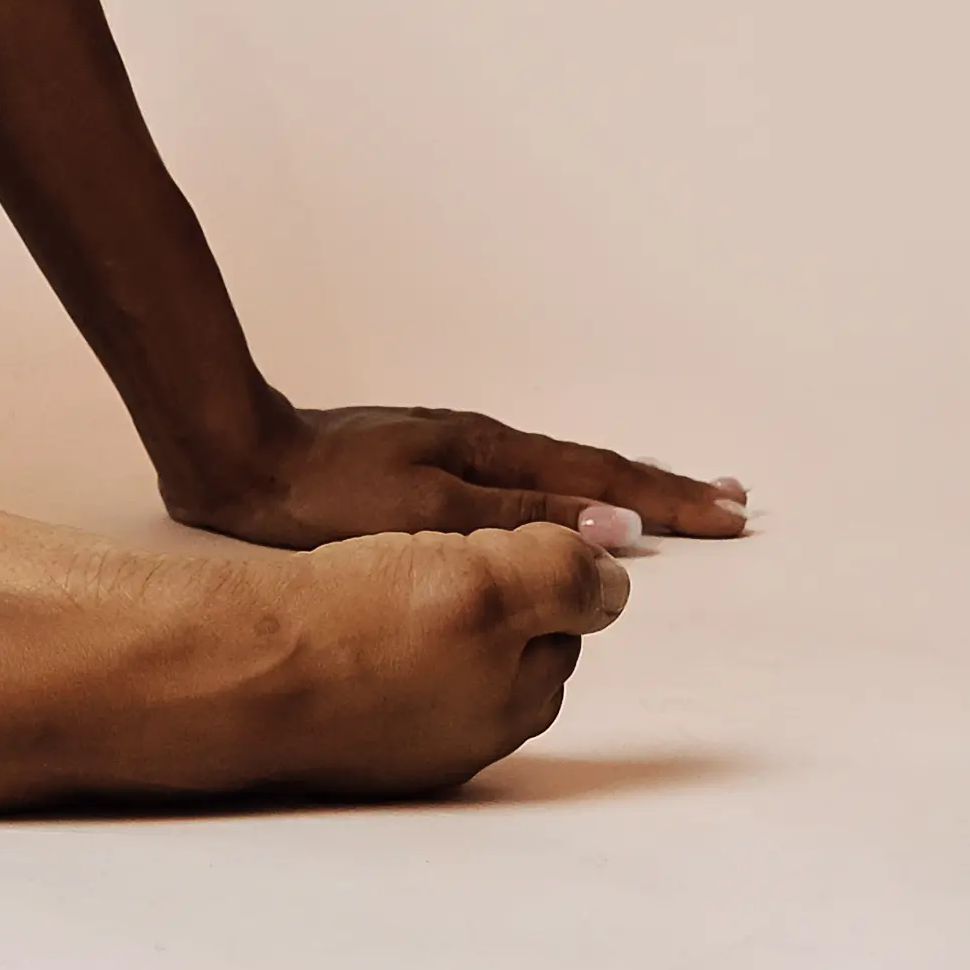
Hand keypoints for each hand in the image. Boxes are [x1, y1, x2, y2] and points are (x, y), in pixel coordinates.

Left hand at [180, 404, 749, 550]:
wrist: (238, 455)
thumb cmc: (321, 494)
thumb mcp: (427, 513)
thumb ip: (519, 518)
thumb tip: (613, 524)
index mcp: (491, 454)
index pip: (602, 480)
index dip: (669, 501)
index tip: (731, 513)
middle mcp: (482, 446)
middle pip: (595, 469)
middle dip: (665, 487)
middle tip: (731, 500)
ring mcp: (456, 452)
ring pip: (562, 473)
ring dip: (624, 487)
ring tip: (671, 498)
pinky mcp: (428, 466)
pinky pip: (527, 480)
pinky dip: (570, 490)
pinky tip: (570, 502)